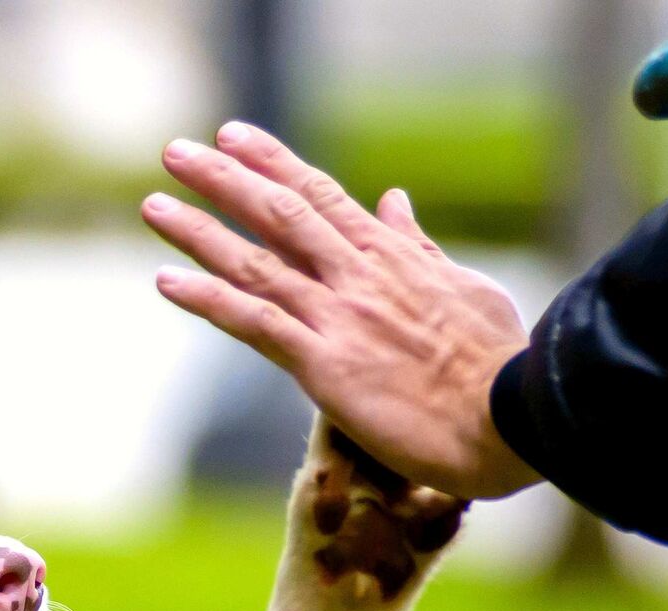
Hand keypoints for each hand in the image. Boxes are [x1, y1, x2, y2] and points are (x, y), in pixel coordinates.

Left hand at [142, 122, 541, 500]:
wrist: (512, 417)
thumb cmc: (499, 363)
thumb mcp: (465, 288)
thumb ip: (419, 246)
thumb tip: (395, 201)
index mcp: (391, 256)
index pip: (321, 194)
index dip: (273, 162)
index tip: (233, 136)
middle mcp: (357, 276)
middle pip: (279, 213)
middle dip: (223, 179)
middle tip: (175, 153)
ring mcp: (339, 317)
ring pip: (255, 261)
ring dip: (198, 231)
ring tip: (154, 206)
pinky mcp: (326, 364)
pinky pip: (255, 324)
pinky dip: (208, 299)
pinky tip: (166, 282)